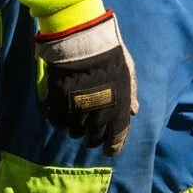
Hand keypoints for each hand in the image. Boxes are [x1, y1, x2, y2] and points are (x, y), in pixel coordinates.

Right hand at [35, 12, 137, 150]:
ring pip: (75, 133)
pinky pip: (58, 123)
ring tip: (78, 118)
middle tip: (92, 134)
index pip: (116, 138)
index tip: (110, 149)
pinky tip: (64, 112)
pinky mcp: (58, 106)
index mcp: (118, 109)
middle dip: (94, 139)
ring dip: (77, 128)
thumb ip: (130, 95)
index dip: (113, 146)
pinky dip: (62, 121)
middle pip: (94, 139)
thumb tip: (134, 112)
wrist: (82, 44)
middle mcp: (98, 116)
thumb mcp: (127, 74)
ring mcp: (76, 112)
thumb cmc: (110, 56)